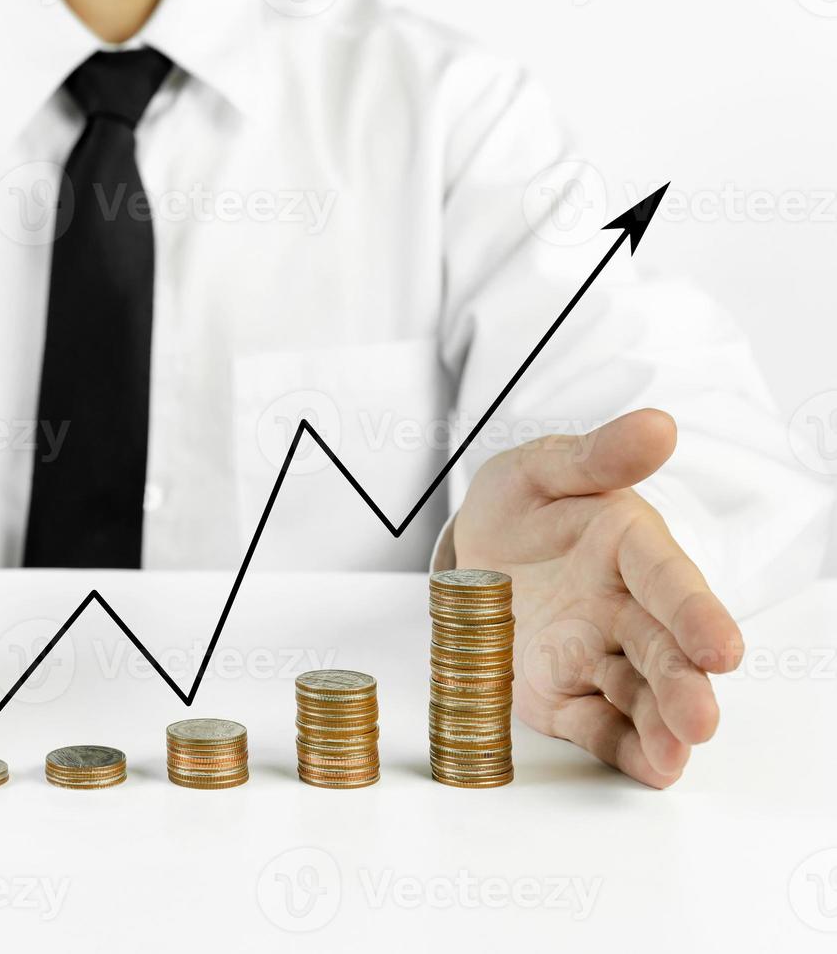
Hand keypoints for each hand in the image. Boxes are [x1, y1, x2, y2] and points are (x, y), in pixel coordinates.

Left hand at [453, 409, 742, 787]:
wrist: (473, 549)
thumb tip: (657, 425)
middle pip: (661, 649)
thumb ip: (595, 456)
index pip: (668, 580)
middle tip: (702, 720)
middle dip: (684, 685)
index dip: (695, 613)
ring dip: (661, 726)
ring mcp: (596, 655)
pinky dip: (625, 749)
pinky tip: (651, 769)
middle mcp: (624, 608)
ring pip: (639, 694)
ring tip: (677, 755)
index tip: (723, 648)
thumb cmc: (520, 504)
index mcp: (628, 547)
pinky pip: (600, 725)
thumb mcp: (542, 468)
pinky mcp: (566, 695)